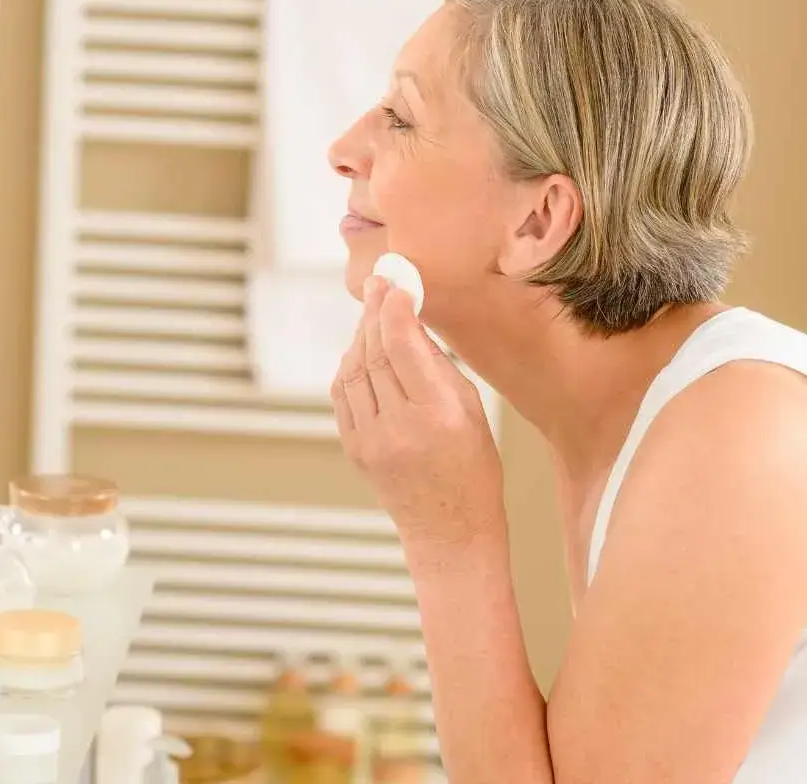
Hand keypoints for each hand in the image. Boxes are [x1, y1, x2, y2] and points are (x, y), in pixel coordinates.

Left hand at [331, 276, 506, 564]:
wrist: (450, 531)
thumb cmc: (473, 468)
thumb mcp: (471, 410)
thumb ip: (438, 366)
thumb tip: (410, 322)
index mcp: (437, 414)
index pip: (402, 345)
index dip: (395, 308)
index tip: (397, 285)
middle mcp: (398, 426)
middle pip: (373, 352)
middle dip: (374, 312)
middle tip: (378, 285)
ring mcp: (370, 440)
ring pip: (352, 369)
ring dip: (360, 336)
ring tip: (372, 313)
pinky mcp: (353, 449)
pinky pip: (343, 394)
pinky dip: (350, 365)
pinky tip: (361, 350)